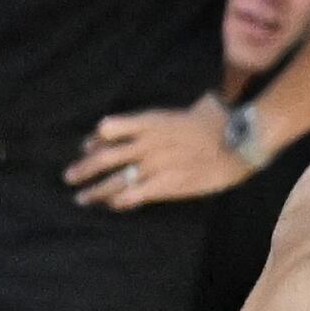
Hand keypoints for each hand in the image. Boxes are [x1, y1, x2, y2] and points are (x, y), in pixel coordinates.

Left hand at [69, 98, 250, 209]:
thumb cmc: (221, 121)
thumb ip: (177, 112)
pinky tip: (113, 205)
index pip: (111, 128)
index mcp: (152, 121)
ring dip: (95, 191)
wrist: (240, 141)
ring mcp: (155, 165)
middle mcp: (147, 143)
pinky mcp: (166, 184)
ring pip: (115, 180)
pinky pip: (134, 195)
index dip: (96, 139)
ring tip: (81, 197)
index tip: (87, 146)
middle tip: (69, 177)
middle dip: (84, 168)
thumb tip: (183, 105)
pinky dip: (120, 200)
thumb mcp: (191, 106)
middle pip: (105, 157)